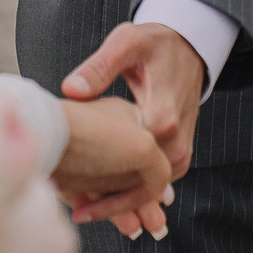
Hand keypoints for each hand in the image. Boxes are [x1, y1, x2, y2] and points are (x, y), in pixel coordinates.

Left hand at [52, 97, 172, 236]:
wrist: (46, 141)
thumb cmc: (93, 134)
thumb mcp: (144, 147)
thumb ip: (160, 170)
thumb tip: (161, 189)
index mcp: (129, 121)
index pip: (151, 153)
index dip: (158, 180)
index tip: (164, 202)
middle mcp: (109, 139)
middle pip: (132, 176)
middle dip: (144, 203)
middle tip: (154, 225)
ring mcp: (88, 158)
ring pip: (111, 190)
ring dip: (124, 211)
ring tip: (135, 229)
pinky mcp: (69, 177)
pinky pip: (88, 198)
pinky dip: (100, 211)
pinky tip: (108, 220)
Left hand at [63, 21, 204, 190]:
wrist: (188, 49)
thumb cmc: (153, 43)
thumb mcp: (126, 43)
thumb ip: (99, 67)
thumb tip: (71, 89)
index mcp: (161, 118)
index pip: (126, 163)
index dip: (94, 174)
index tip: (64, 183)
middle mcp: (175, 142)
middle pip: (136, 184)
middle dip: (105, 199)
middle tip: (69, 206)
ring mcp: (181, 153)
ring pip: (147, 191)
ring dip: (118, 203)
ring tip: (81, 209)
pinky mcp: (179, 157)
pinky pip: (154, 185)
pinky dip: (130, 193)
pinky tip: (100, 195)